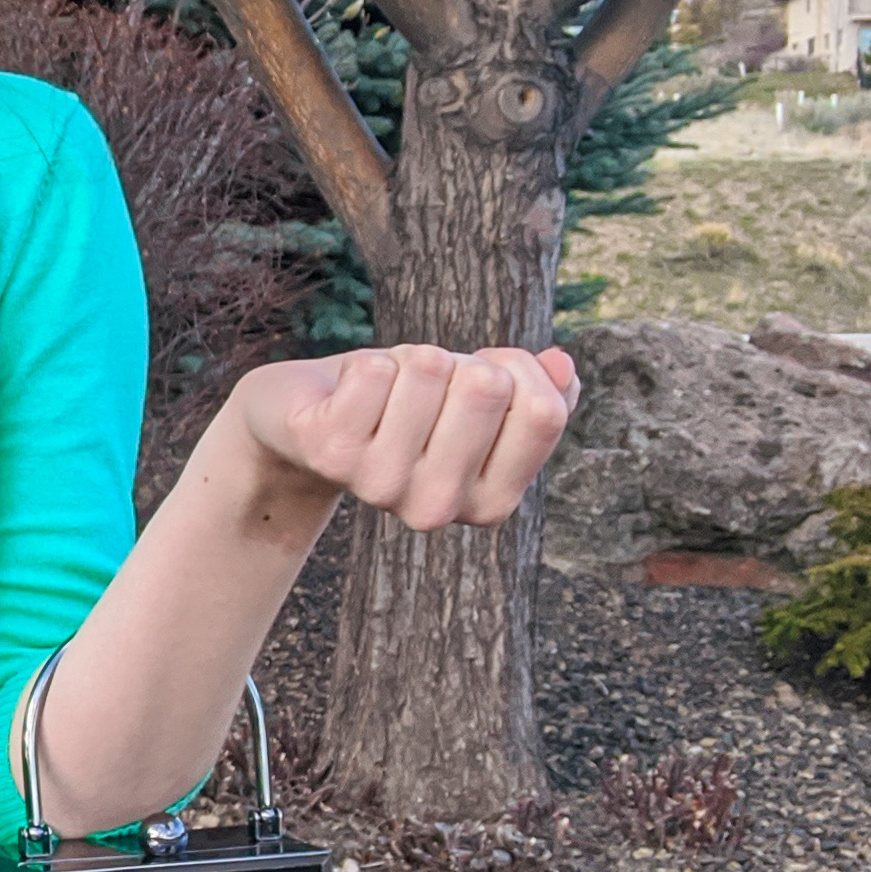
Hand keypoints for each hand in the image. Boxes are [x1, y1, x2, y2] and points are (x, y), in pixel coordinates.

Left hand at [227, 342, 579, 530]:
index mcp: (492, 504)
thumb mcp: (479, 403)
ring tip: (386, 394)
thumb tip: (563, 364)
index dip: (520, 369)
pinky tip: (349, 395)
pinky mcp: (332, 452)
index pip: (544, 412)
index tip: (485, 375)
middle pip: (487, 386)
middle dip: (460, 363)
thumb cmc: (406, 408)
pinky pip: (374, 371)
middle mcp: (439, 509)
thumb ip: (539, 393)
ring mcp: (382, 485)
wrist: (307, 422)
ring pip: (428, 369)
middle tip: (425, 389)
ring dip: (408, 363)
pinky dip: (365, 366)